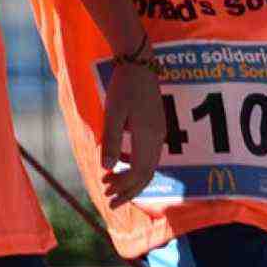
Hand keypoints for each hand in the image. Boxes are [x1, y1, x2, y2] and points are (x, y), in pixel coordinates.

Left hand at [100, 61, 164, 208]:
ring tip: (111, 184)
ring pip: (149, 166)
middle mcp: (158, 137)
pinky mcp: (156, 126)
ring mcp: (159, 132)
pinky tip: (121, 163)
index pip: (139, 172)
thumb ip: (112, 142)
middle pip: (147, 174)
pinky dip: (136, 165)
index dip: (124, 187)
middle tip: (110, 201)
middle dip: (128, 190)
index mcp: (148, 136)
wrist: (140, 65)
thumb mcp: (113, 114)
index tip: (107, 195)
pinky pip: (149, 155)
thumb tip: (108, 169)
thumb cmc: (124, 87)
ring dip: (131, 179)